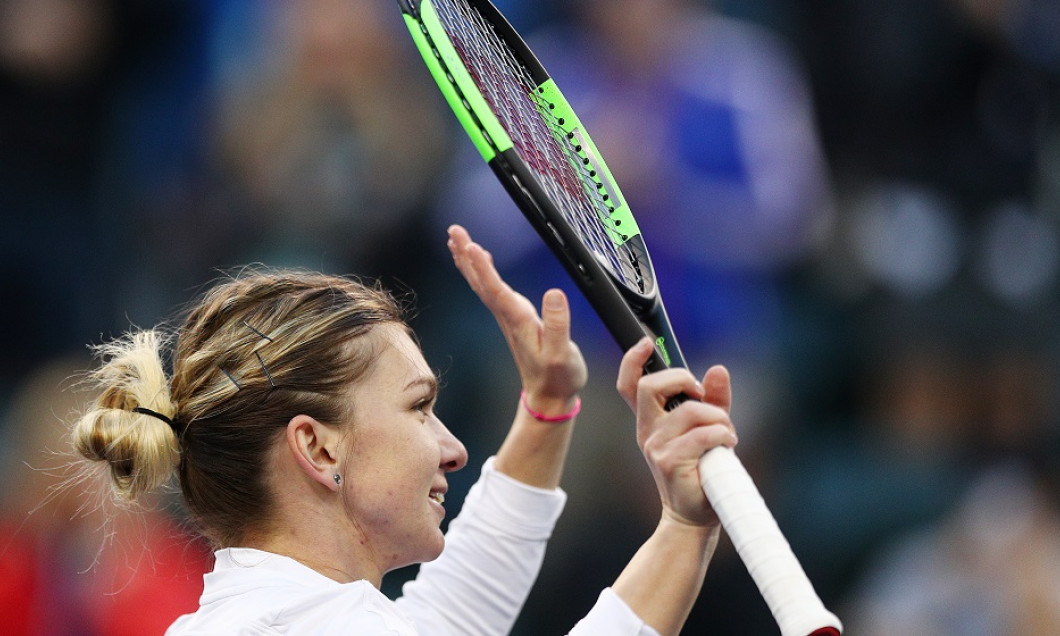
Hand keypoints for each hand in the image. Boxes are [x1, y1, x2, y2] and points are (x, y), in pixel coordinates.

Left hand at [447, 225, 587, 411]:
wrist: (549, 396)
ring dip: (468, 260)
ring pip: (482, 283)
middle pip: (481, 281)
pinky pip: (490, 288)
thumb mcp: (562, 354)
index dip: (483, 268)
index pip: (496, 290)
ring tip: (456, 239)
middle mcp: (508, 316)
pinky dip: (481, 270)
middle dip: (466, 255)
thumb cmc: (558, 376)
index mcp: (519, 321)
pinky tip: (478, 259)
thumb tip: (554, 294)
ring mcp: (508, 316)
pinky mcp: (513, 317)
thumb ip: (558, 325)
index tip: (471, 247)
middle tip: (453, 231)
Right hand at [616, 338, 736, 526]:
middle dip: (682, 379)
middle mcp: (647, 431)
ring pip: (689, 410)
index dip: (632, 360)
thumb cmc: (701, 471)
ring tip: (726, 432)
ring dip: (717, 416)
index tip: (646, 344)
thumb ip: (713, 400)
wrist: (695, 515)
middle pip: (649, 386)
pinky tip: (727, 445)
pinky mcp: (670, 461)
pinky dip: (722, 434)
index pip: (629, 385)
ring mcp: (655, 447)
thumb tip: (717, 370)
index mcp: (651, 421)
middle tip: (701, 393)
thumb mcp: (708, 428)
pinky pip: (702, 434)